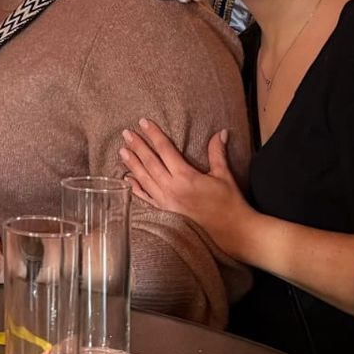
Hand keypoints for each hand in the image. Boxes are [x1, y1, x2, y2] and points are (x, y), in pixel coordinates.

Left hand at [120, 121, 253, 257]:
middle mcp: (172, 188)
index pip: (165, 149)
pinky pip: (147, 198)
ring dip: (132, 164)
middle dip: (137, 146)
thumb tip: (221, 132)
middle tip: (126, 133)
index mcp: (185, 176)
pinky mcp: (166, 212)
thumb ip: (217, 152)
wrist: (231, 231)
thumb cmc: (229, 203)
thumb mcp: (223, 175)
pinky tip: (127, 180)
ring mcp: (166, 202)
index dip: (154, 134)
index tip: (143, 122)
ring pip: (144, 179)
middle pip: (150, 162)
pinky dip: (136, 188)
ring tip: (122, 150)